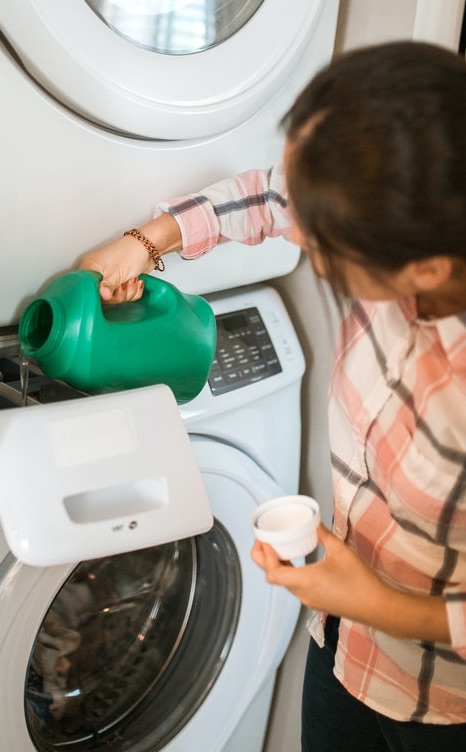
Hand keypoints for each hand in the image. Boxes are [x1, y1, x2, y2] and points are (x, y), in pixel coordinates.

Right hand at [79, 236, 152, 303]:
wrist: (149, 248)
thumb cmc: (130, 252)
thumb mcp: (116, 272)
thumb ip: (107, 287)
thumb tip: (103, 297)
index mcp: (90, 268)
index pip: (88, 290)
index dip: (99, 295)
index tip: (109, 293)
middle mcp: (98, 274)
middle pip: (104, 298)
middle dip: (119, 294)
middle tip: (124, 283)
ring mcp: (110, 280)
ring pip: (117, 298)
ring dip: (129, 292)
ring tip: (132, 279)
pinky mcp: (122, 283)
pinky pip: (126, 297)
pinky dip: (134, 291)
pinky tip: (136, 281)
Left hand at [251, 522, 450, 641]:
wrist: (378, 607)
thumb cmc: (359, 579)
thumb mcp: (341, 551)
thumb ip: (323, 534)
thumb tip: (313, 520)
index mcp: (304, 581)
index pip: (272, 572)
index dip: (264, 555)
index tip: (263, 539)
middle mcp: (302, 593)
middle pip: (274, 578)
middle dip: (264, 559)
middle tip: (264, 541)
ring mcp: (309, 600)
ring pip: (284, 583)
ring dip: (277, 565)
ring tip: (278, 547)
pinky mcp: (316, 603)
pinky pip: (295, 587)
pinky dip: (289, 573)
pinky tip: (296, 561)